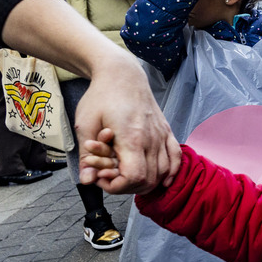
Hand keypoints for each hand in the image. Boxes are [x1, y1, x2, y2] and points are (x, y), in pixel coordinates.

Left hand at [75, 52, 180, 192]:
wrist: (122, 74)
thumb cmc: (102, 96)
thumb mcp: (85, 124)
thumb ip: (87, 156)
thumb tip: (87, 180)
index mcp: (131, 137)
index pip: (134, 177)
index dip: (118, 187)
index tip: (103, 180)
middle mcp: (151, 138)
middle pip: (149, 179)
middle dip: (129, 187)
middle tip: (112, 180)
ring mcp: (161, 134)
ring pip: (164, 171)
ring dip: (147, 182)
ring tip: (129, 177)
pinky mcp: (166, 130)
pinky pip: (176, 156)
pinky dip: (171, 171)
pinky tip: (164, 179)